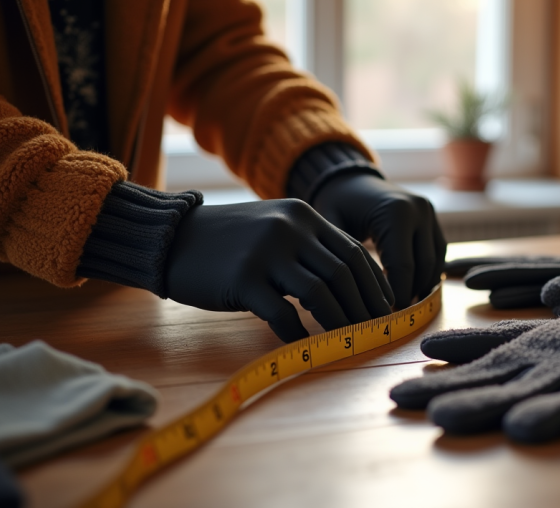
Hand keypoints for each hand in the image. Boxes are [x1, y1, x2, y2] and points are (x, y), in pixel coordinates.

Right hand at [164, 199, 393, 341]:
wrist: (172, 238)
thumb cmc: (229, 241)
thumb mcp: (275, 229)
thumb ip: (310, 246)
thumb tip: (351, 281)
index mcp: (303, 216)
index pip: (354, 252)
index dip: (375, 284)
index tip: (386, 309)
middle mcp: (289, 229)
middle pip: (343, 273)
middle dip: (365, 307)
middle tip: (374, 331)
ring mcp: (266, 253)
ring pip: (320, 293)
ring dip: (339, 321)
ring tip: (346, 340)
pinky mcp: (243, 279)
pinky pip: (282, 314)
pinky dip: (298, 333)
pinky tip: (302, 345)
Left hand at [312, 173, 445, 308]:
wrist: (351, 180)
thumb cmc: (337, 204)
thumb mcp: (332, 228)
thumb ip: (341, 258)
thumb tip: (343, 299)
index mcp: (396, 213)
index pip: (403, 267)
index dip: (396, 295)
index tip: (382, 316)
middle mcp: (419, 211)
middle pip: (422, 268)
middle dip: (409, 295)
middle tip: (391, 318)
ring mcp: (430, 214)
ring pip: (434, 263)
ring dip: (420, 287)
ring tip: (401, 308)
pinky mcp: (434, 219)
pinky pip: (437, 254)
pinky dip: (427, 274)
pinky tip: (410, 290)